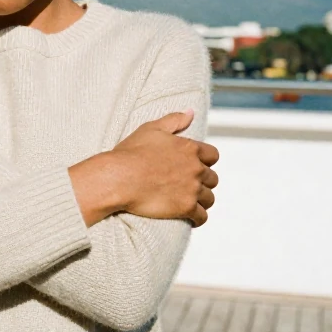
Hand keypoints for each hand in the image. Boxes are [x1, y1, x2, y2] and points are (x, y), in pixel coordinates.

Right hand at [107, 109, 218, 226]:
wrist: (119, 178)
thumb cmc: (131, 153)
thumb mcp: (151, 129)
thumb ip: (174, 120)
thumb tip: (191, 112)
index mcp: (190, 148)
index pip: (213, 155)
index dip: (205, 161)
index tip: (195, 166)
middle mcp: (196, 168)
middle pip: (212, 178)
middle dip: (203, 182)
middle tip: (189, 185)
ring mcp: (192, 189)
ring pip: (209, 198)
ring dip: (202, 200)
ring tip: (190, 202)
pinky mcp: (186, 207)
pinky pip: (202, 216)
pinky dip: (198, 218)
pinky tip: (191, 218)